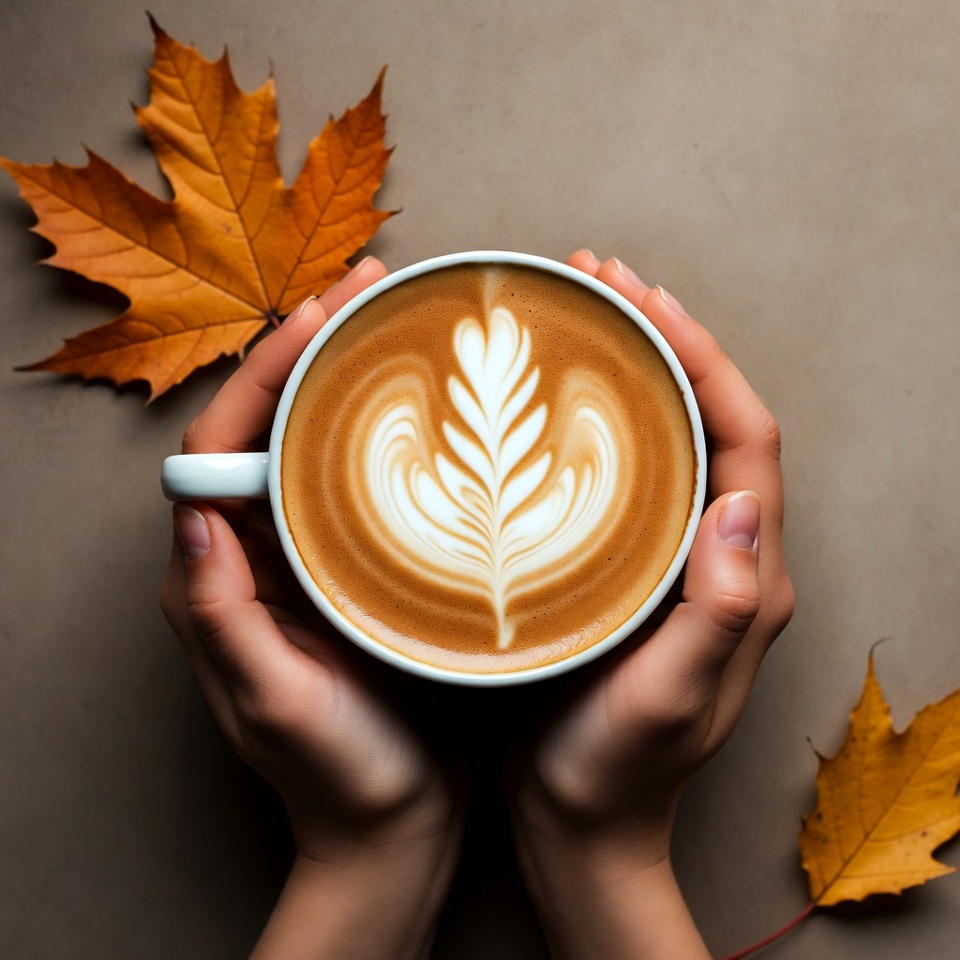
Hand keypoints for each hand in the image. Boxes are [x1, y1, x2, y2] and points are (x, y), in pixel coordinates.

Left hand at [160, 258, 463, 959]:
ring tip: (398, 324)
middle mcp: (258, 556)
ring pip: (320, 445)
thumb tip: (191, 508)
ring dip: (351, 380)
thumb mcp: (276, 704)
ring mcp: (312, 559)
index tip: (317, 314)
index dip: (262, 373)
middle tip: (367, 289)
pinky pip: (364, 483)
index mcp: (220, 577)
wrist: (394, 826)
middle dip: (309, 351)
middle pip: (270, 427)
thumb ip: (224, 616)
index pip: (221, 449)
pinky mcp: (358, 571)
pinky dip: (391, 435)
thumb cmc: (338, 776)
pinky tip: (432, 411)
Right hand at [509, 252, 794, 958]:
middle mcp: (721, 558)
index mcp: (746, 577)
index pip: (745, 437)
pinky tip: (558, 404)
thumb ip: (714, 610)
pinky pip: (632, 474)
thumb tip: (740, 502)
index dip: (702, 357)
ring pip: (670, 438)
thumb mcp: (666, 700)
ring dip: (636, 369)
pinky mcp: (632, 572)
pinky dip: (604, 422)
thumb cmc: (615, 772)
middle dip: (667, 338)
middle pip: (711, 419)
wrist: (580, 827)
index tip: (644, 298)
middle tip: (601, 280)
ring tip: (583, 315)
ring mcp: (676, 562)